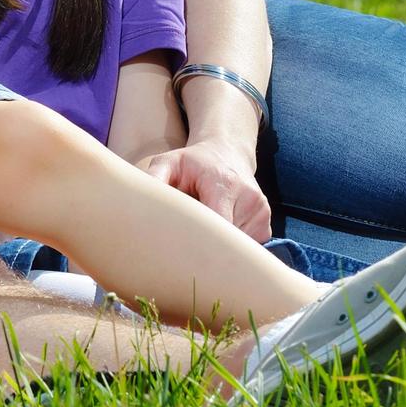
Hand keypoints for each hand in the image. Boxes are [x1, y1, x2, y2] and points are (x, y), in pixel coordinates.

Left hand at [138, 139, 271, 240]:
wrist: (227, 152)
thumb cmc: (194, 162)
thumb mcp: (170, 162)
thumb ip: (155, 178)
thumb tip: (140, 202)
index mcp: (225, 183)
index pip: (215, 228)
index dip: (197, 244)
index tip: (180, 253)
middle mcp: (249, 198)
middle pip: (226, 242)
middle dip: (206, 250)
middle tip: (184, 254)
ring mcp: (261, 212)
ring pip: (236, 248)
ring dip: (219, 247)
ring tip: (204, 231)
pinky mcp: (266, 224)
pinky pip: (246, 247)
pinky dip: (231, 246)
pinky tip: (219, 232)